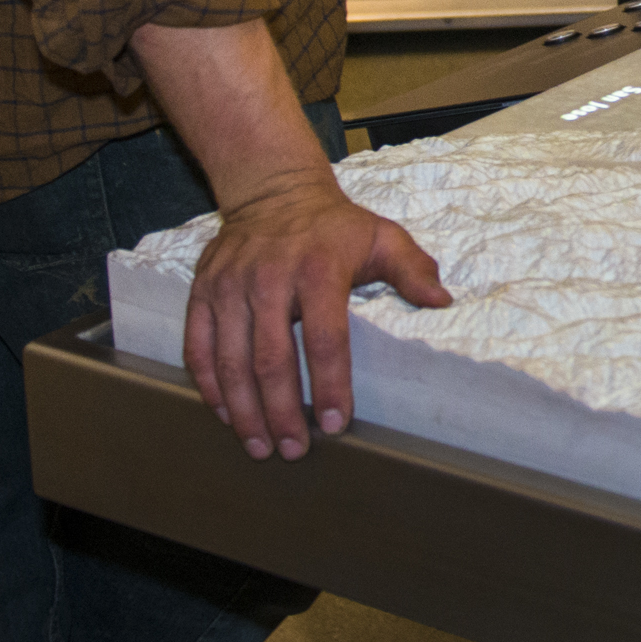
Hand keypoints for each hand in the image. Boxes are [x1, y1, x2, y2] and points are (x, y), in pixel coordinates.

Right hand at [182, 165, 450, 460]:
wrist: (273, 191)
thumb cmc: (335, 226)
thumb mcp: (382, 236)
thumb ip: (413, 269)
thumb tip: (441, 301)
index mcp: (319, 268)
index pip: (326, 337)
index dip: (331, 385)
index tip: (335, 424)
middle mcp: (270, 277)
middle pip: (272, 359)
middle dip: (282, 412)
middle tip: (293, 450)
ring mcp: (230, 285)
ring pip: (230, 360)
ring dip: (244, 411)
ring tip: (260, 446)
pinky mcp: (203, 290)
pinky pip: (198, 346)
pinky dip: (209, 386)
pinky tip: (225, 414)